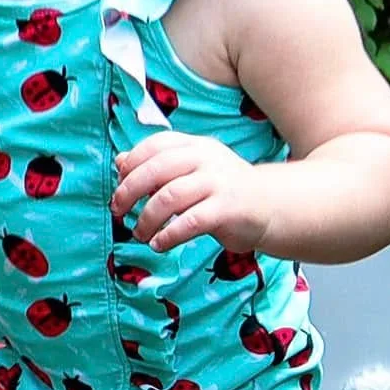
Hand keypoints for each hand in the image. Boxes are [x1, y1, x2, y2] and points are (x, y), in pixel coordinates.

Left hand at [111, 133, 276, 252]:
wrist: (270, 206)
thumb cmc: (222, 191)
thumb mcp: (191, 171)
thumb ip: (158, 165)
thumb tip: (120, 162)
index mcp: (195, 146)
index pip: (155, 145)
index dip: (132, 164)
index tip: (119, 185)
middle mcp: (206, 159)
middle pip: (156, 169)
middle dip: (130, 191)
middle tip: (118, 210)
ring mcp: (218, 182)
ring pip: (169, 196)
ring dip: (147, 218)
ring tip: (139, 233)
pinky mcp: (227, 209)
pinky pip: (189, 222)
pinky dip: (168, 235)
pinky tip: (159, 244)